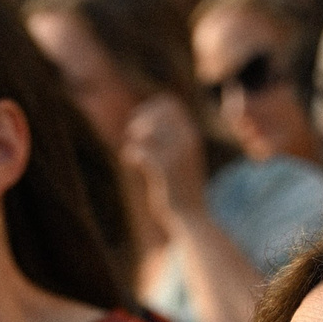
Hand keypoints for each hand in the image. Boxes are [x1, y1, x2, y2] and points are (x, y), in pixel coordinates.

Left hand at [120, 93, 209, 226]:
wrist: (193, 216)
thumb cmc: (183, 187)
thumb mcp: (182, 158)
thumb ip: (170, 139)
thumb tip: (147, 125)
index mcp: (192, 135)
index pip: (171, 105)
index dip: (152, 108)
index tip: (140, 121)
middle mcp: (187, 141)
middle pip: (157, 114)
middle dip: (141, 120)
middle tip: (133, 135)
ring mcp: (176, 155)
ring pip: (148, 132)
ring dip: (135, 138)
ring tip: (132, 151)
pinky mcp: (164, 171)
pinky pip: (141, 151)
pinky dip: (132, 153)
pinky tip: (129, 160)